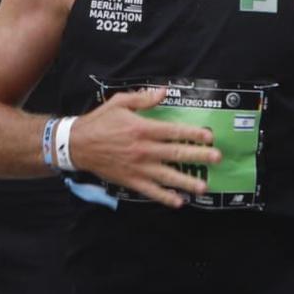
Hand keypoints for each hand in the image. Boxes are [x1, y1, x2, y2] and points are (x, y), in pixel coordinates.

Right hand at [68, 87, 220, 209]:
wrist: (77, 145)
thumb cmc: (99, 122)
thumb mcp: (119, 102)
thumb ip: (143, 98)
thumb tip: (163, 92)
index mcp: (142, 128)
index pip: (174, 131)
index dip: (193, 134)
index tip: (209, 137)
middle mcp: (144, 149)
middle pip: (176, 154)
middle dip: (198, 157)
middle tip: (217, 159)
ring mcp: (138, 167)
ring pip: (167, 176)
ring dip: (187, 182)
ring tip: (204, 187)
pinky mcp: (131, 180)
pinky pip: (151, 191)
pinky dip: (165, 198)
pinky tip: (179, 202)